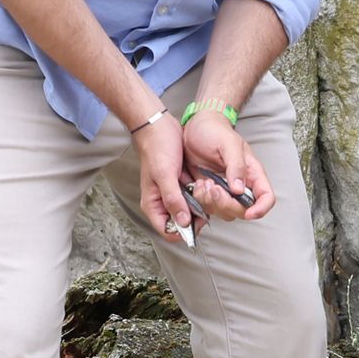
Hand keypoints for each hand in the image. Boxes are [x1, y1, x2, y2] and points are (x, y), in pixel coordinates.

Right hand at [129, 112, 194, 237]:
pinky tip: (205, 182)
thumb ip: (173, 199)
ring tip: (203, 187)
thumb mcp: (164, 174)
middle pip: (183, 223)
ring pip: (192, 210)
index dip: (184, 231)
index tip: (198, 219)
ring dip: (201, 203)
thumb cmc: (156, 148)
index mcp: (153, 204)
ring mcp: (175, 193)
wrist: (159, 126)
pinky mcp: (183, 184)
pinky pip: (196, 196)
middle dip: (196, 216)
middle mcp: (164, 202)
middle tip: (203, 199)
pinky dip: (202, 192)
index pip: (169, 231)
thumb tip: (183, 222)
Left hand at [180, 106, 272, 219]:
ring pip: (225, 212)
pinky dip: (201, 200)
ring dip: (211, 202)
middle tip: (213, 187)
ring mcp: (225, 191)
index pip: (266, 197)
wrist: (195, 128)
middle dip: (226, 204)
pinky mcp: (210, 193)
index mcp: (252, 174)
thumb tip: (239, 189)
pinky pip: (208, 208)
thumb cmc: (214, 131)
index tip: (249, 213)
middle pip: (243, 210)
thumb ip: (236, 166)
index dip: (261, 209)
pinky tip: (198, 184)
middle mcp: (241, 185)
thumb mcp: (228, 144)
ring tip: (204, 182)